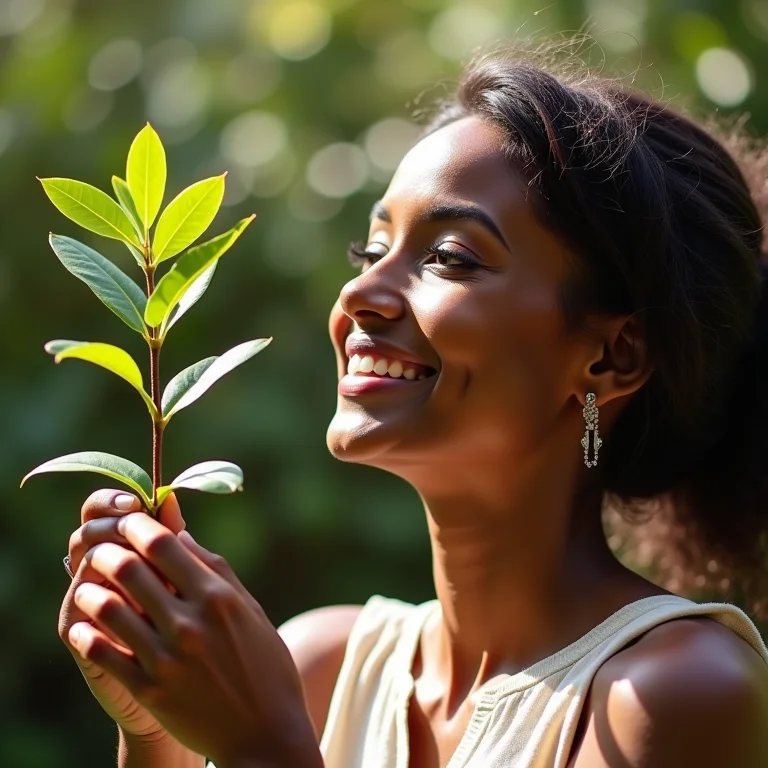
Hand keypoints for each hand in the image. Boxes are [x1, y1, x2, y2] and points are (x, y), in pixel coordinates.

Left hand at [67, 512, 321, 767]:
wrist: (264, 733)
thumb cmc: (264, 664)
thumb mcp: (248, 610)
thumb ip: (215, 570)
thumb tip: (180, 536)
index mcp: (218, 598)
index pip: (164, 546)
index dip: (139, 525)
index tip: (129, 519)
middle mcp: (190, 624)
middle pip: (130, 570)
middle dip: (108, 551)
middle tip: (100, 547)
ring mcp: (168, 659)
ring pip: (109, 609)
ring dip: (90, 589)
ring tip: (87, 584)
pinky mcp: (150, 691)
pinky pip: (104, 653)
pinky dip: (88, 632)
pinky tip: (85, 624)